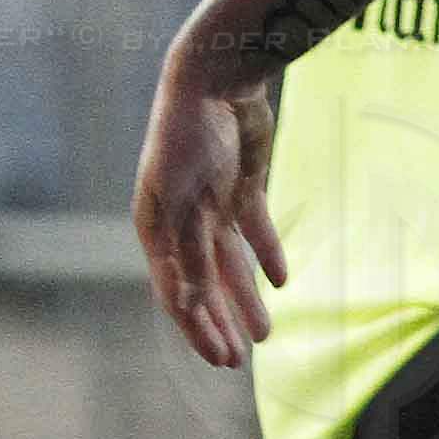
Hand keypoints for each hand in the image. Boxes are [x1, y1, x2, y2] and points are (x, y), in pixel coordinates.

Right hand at [133, 41, 285, 370]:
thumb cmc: (187, 135)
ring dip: (245, 298)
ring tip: (265, 334)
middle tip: (238, 361)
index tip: (221, 361)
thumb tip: (190, 304)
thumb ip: (190, 251)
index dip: (198, 328)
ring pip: (230, 263)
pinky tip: (281, 281)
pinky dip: (267, 254)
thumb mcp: (185, 199)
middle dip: (219, 322)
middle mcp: (182, 218)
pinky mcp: (242, 184)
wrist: (214, 76)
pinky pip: (254, 228)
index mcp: (157, 226)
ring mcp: (212, 201)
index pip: (176, 291)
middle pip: (202, 283)